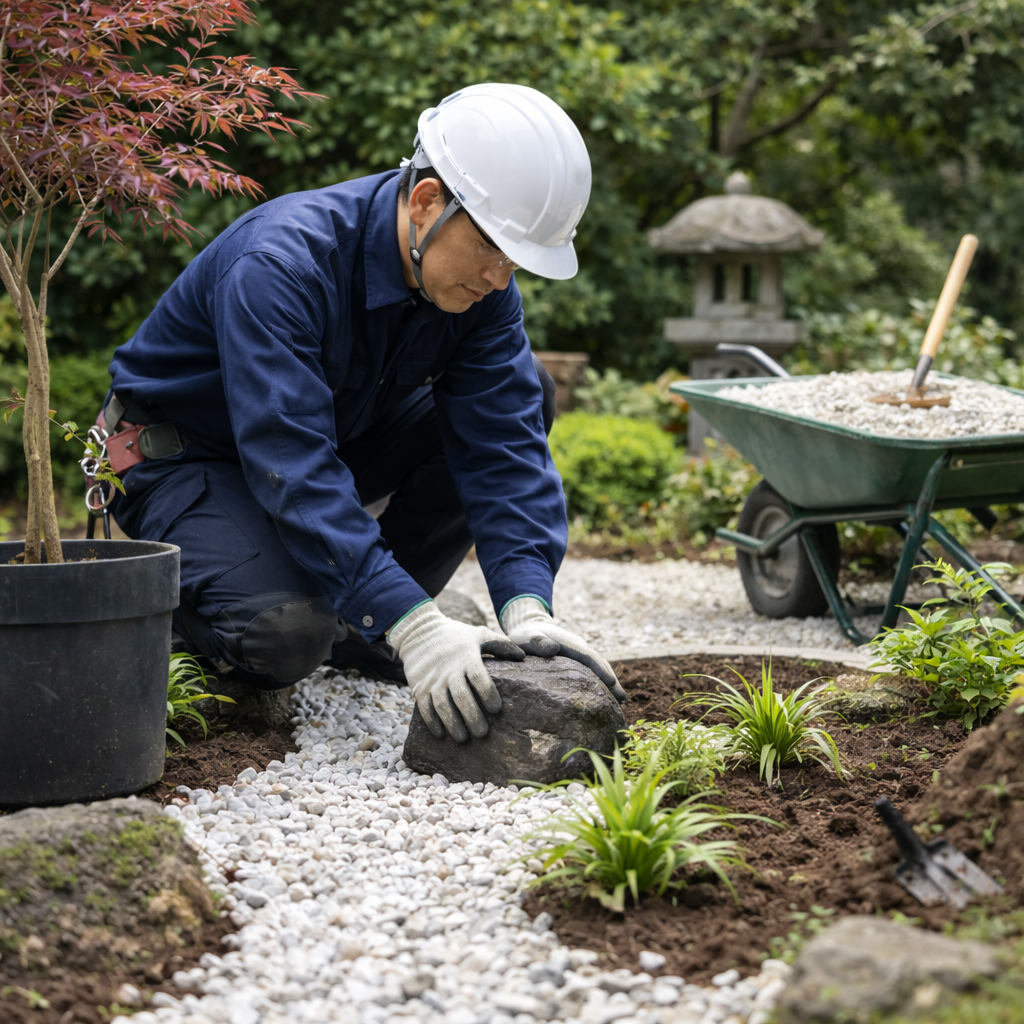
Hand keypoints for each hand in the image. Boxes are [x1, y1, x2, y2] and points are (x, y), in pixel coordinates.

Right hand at [387, 601, 523, 741]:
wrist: (420, 632)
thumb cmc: (456, 636)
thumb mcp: (479, 634)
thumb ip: (501, 644)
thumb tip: (522, 657)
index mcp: (467, 657)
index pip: (479, 678)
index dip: (488, 694)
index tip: (497, 709)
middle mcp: (449, 670)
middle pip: (461, 696)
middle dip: (472, 716)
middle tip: (482, 733)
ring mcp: (433, 680)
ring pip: (442, 705)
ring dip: (452, 723)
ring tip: (463, 738)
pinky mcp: (419, 687)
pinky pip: (424, 708)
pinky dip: (432, 722)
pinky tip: (441, 734)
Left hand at [500, 596, 626, 702]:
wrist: (529, 627)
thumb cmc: (525, 636)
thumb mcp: (526, 637)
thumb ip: (537, 642)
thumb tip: (553, 649)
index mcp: (570, 644)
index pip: (588, 657)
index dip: (600, 670)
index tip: (612, 683)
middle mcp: (579, 648)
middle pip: (599, 664)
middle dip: (611, 680)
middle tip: (623, 700)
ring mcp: (580, 654)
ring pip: (599, 668)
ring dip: (610, 683)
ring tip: (620, 702)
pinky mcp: (578, 662)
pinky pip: (593, 672)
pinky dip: (601, 683)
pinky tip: (605, 698)